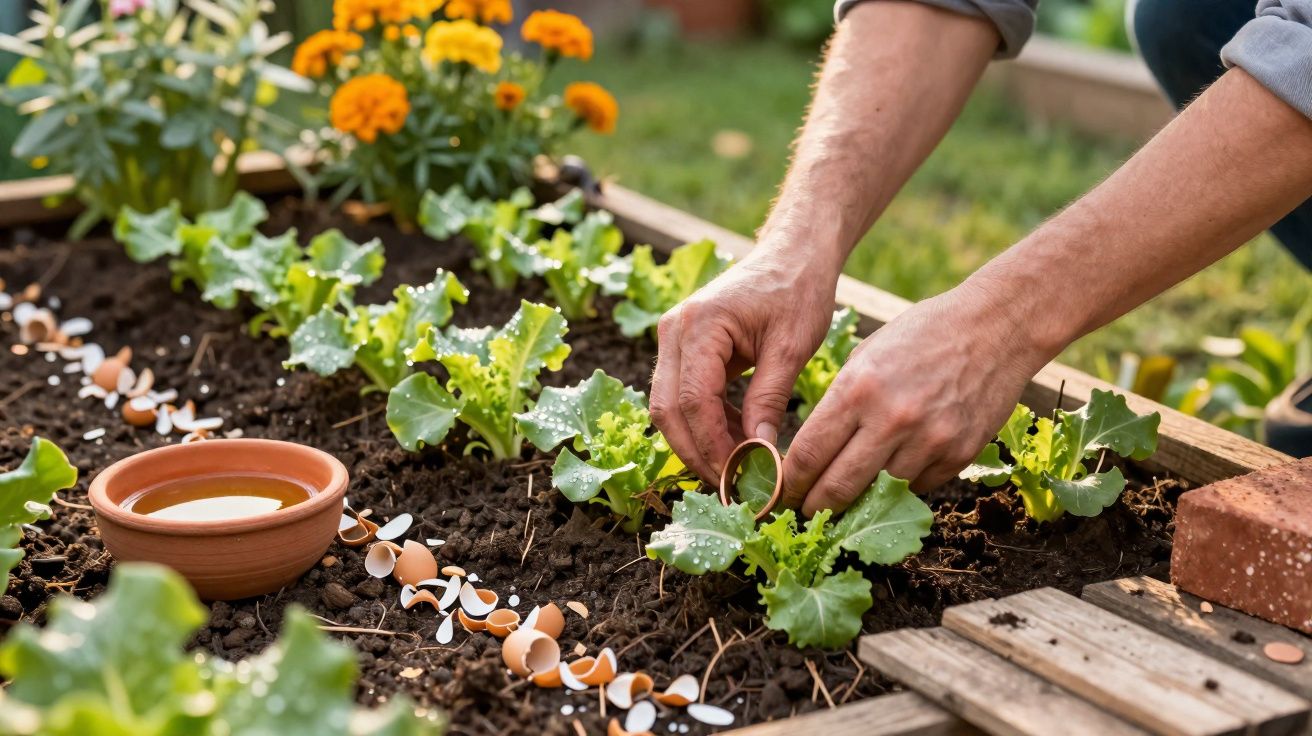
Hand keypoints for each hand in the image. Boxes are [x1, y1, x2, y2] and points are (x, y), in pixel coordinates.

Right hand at [650, 246, 837, 482]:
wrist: (792, 254)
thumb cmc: (797, 290)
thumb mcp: (791, 348)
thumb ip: (769, 401)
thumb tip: (758, 454)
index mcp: (699, 325)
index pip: (693, 400)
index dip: (712, 445)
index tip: (738, 476)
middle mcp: (674, 330)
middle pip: (667, 409)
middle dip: (695, 452)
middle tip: (729, 485)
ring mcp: (673, 338)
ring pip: (667, 406)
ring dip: (696, 441)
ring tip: (734, 468)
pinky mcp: (683, 347)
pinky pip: (682, 394)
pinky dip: (704, 422)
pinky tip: (734, 439)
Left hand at [781, 281, 1057, 515]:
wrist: (995, 327)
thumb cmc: (922, 334)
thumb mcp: (867, 356)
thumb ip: (840, 403)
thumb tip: (813, 453)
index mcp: (859, 388)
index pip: (809, 454)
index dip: (790, 482)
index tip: (782, 492)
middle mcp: (892, 419)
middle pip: (838, 487)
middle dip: (815, 505)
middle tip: (805, 511)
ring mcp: (929, 441)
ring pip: (878, 495)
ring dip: (857, 503)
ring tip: (843, 503)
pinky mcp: (958, 456)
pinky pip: (916, 487)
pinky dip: (899, 487)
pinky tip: (889, 476)